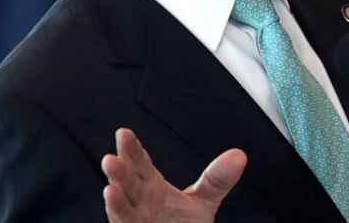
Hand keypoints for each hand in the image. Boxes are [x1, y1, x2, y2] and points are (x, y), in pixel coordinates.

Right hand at [101, 128, 246, 222]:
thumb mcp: (203, 201)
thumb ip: (216, 179)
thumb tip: (239, 156)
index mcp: (151, 185)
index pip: (139, 162)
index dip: (131, 149)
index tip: (124, 133)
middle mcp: (139, 200)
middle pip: (127, 181)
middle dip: (119, 170)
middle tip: (111, 158)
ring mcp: (134, 219)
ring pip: (121, 207)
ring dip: (114, 198)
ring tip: (110, 187)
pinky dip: (119, 214)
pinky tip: (113, 203)